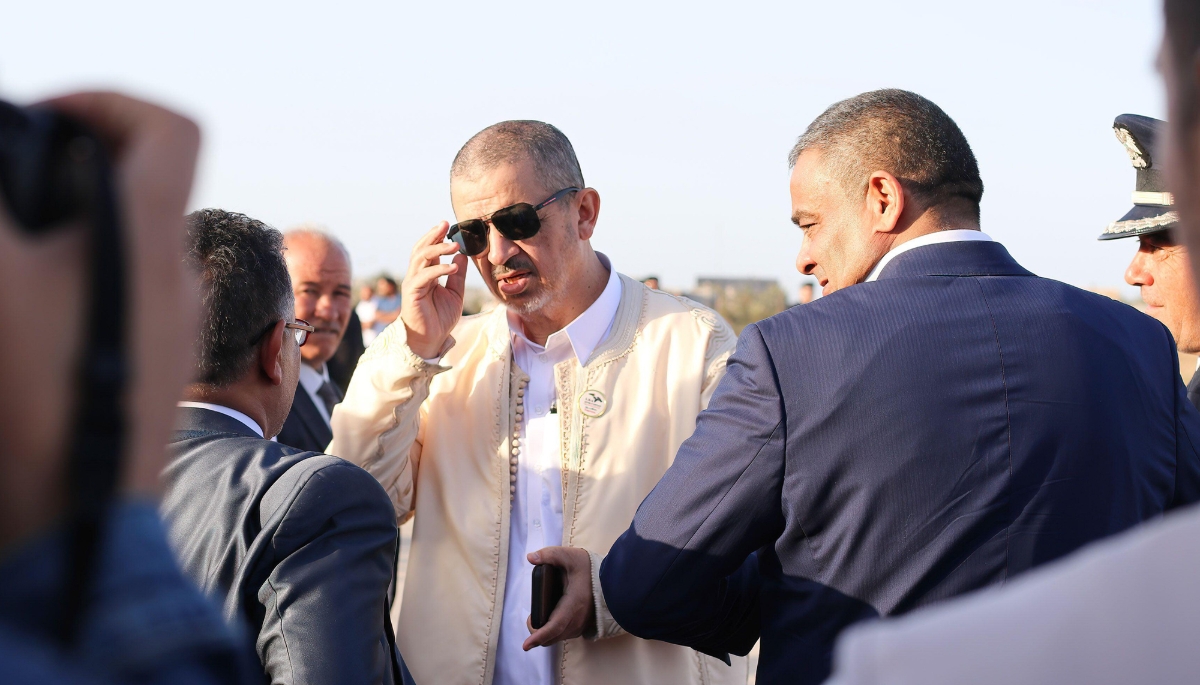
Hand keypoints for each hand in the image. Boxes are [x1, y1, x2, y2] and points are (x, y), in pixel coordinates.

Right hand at [0, 92, 200, 545]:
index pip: (172, 132)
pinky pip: (128, 301)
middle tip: (10, 202)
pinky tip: (31, 321)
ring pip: (129, 249)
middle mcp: (181, 280)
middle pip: (139, 190)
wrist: (80, 531)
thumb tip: (7, 180)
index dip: (110, 103)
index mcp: (152, 244)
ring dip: (70, 238)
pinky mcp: (161, 371)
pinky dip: (83, 287)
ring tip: (11, 266)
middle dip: (68, 176)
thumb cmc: (36, 408)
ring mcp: (177, 329)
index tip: (47, 120)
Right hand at [401, 221, 467, 358]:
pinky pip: (424, 276)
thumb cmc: (440, 318)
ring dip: (437, 249)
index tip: (448, 225)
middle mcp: (417, 275)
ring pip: (420, 257)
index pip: (429, 250)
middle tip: (446, 225)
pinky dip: (439, 269)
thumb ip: (458, 275)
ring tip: (454, 245)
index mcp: (426, 274)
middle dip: (433, 235)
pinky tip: (453, 267)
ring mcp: (413, 282)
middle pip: (421, 248)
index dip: (436, 237)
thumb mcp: (455, 293)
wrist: (431, 340)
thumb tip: (462, 255)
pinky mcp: (412, 292)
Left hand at [523, 546, 595, 649]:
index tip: (525, 645)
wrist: (613, 578)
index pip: (553, 627)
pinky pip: (566, 634)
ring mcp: (582, 624)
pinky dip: (555, 632)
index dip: (539, 636)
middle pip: (553, 637)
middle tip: (530, 620)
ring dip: (547, 633)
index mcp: (573, 604)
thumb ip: (550, 555)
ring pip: (559, 637)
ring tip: (539, 619)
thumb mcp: (570, 556)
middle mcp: (578, 620)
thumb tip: (531, 557)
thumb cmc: (592, 569)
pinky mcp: (584, 625)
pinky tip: (551, 620)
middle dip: (538, 635)